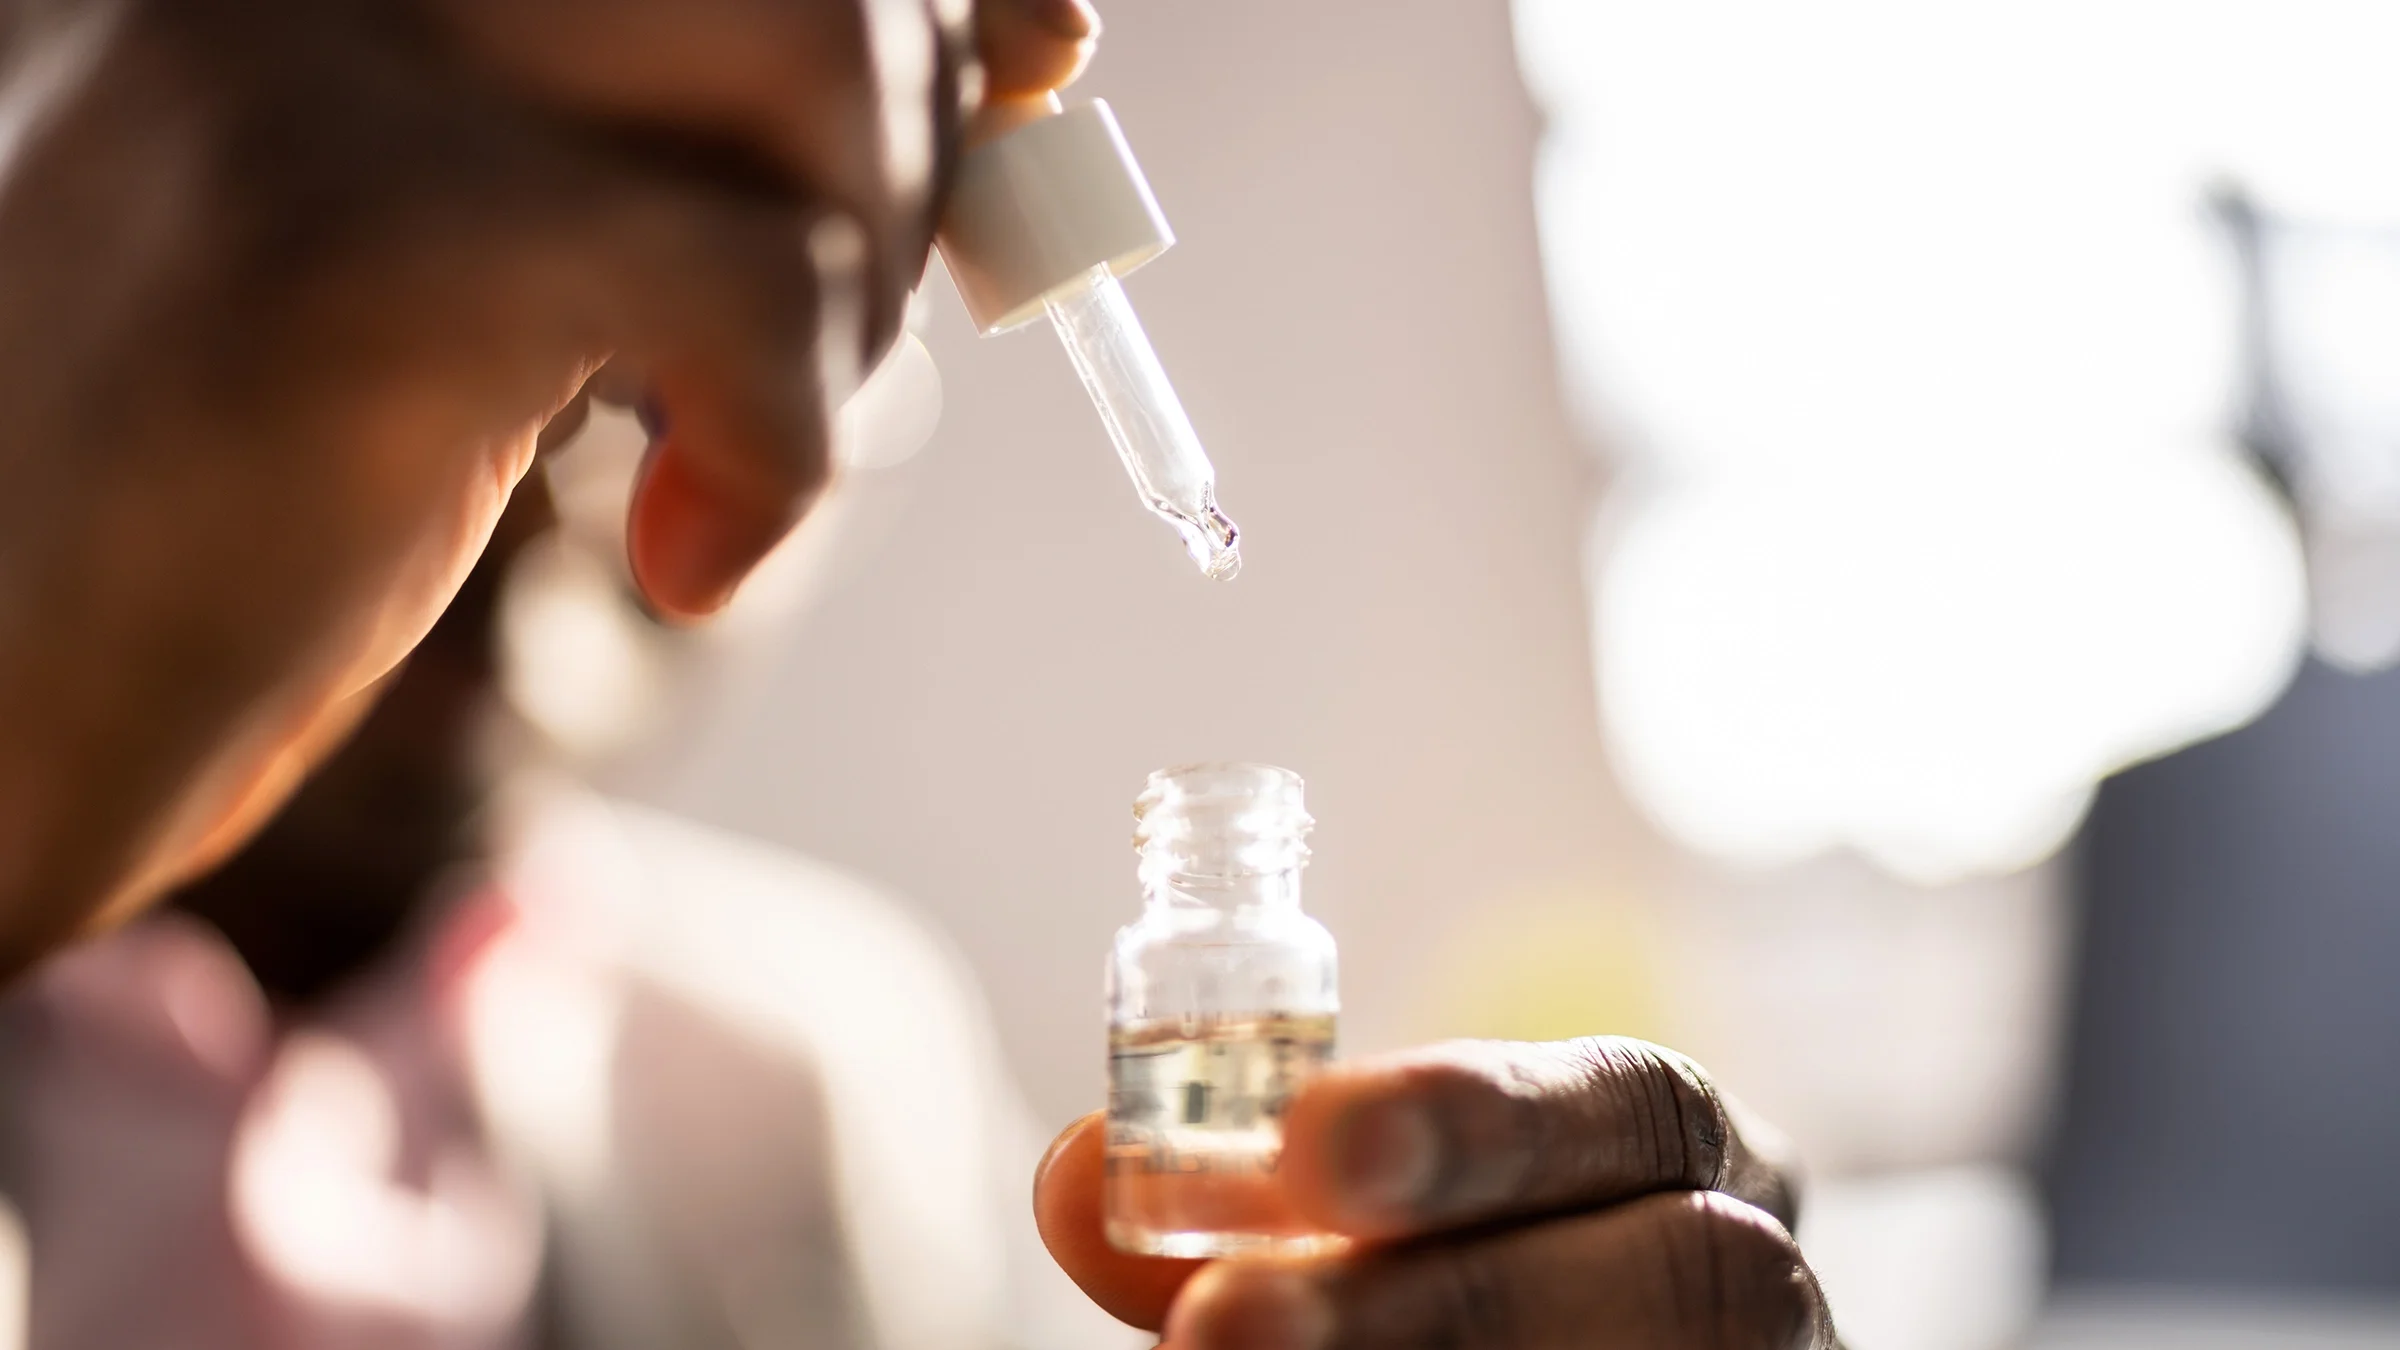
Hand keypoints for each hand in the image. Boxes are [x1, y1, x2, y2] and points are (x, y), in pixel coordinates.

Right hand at [0, 0, 1096, 970]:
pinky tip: (690, 552)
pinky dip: (786, 452)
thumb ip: (722, 142)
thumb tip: (1037, 31)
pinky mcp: (353, 248)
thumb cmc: (248, 490)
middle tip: (823, 345)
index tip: (1028, 72)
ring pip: (821, 63)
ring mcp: (329, 64)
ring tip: (732, 445)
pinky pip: (748, 283)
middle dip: (912, 163)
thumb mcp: (517, 266)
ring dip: (853, 301)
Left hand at [1036, 1037, 1839, 1348]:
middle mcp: (1757, 1279)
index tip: (1313, 1139)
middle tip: (1228, 1326)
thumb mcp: (1349, 1253)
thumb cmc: (1438, 1306)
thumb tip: (1077, 1180)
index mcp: (1679, 1166)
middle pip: (1688, 1268)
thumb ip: (1240, 1229)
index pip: (1637, 1102)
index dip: (1484, 1117)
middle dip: (1451, 1296)